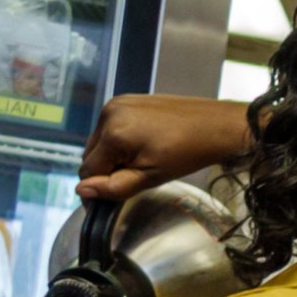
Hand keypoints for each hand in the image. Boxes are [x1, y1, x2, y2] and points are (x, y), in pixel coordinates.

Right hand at [80, 92, 256, 205]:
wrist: (216, 126)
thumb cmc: (188, 153)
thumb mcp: (150, 177)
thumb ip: (114, 186)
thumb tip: (81, 190)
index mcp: (113, 133)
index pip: (88, 170)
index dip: (98, 188)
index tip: (113, 197)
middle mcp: (109, 113)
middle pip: (91, 154)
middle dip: (106, 170)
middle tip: (136, 176)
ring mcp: (118, 103)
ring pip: (100, 141)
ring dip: (113, 156)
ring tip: (143, 160)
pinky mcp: (127, 99)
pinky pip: (111, 127)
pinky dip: (120, 141)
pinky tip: (144, 145)